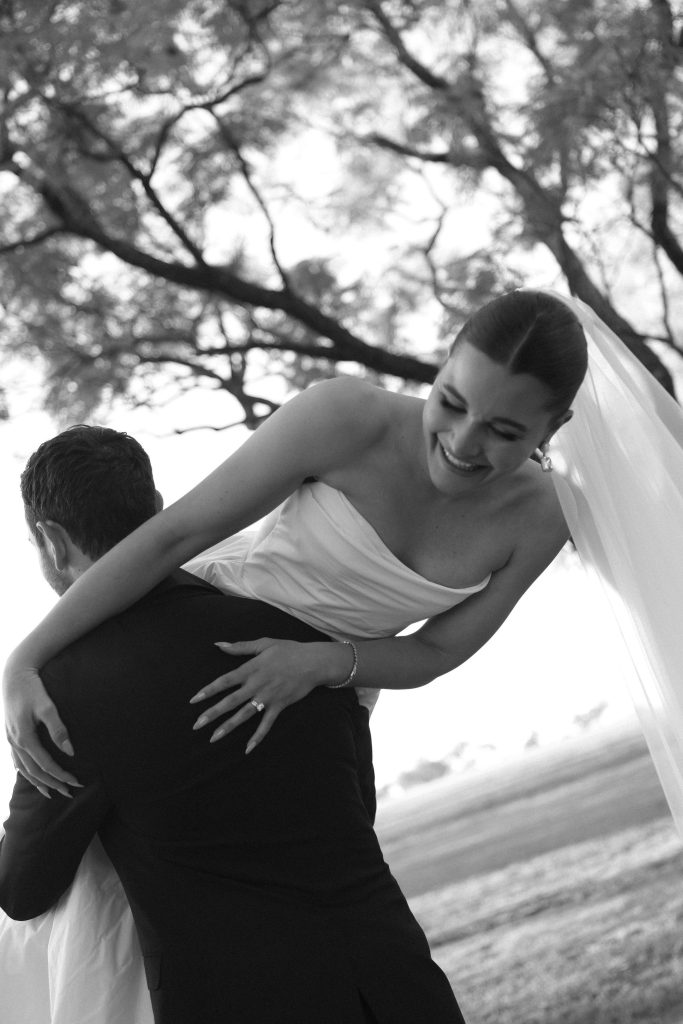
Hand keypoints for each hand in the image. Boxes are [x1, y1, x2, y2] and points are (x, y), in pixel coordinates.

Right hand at [3, 661, 79, 797]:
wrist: (14, 676)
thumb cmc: (33, 689)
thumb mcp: (48, 707)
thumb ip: (58, 729)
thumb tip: (70, 751)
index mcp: (25, 738)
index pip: (46, 765)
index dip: (61, 775)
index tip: (76, 782)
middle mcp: (16, 743)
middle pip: (35, 772)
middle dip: (53, 783)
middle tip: (69, 792)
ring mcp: (10, 740)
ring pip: (23, 769)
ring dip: (38, 782)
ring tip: (51, 792)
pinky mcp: (10, 736)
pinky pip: (16, 761)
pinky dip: (25, 772)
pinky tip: (30, 776)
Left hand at [189, 638, 327, 752]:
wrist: (313, 662)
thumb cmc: (288, 650)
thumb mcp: (263, 643)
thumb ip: (240, 647)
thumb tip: (219, 645)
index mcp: (251, 669)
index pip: (224, 681)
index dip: (208, 690)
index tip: (194, 700)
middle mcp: (256, 685)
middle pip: (230, 701)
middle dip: (212, 713)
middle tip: (196, 725)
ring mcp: (267, 697)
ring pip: (244, 715)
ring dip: (228, 727)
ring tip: (213, 738)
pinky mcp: (279, 706)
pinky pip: (266, 724)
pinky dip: (257, 737)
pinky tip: (247, 748)